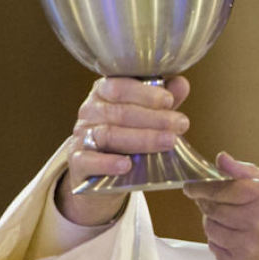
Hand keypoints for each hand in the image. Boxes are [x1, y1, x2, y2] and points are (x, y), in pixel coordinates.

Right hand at [57, 76, 190, 225]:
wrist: (102, 175)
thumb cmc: (127, 138)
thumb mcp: (147, 117)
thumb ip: (162, 102)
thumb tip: (181, 83)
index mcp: (103, 93)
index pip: (119, 86)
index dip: (145, 93)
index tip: (169, 101)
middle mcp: (89, 112)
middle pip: (119, 112)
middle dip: (154, 118)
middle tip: (180, 124)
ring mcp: (81, 137)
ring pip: (108, 134)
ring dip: (142, 139)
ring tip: (168, 142)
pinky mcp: (77, 162)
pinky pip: (88, 160)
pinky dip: (107, 163)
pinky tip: (127, 165)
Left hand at [183, 153, 258, 259]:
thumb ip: (251, 175)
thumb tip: (222, 159)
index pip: (219, 188)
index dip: (201, 187)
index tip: (192, 187)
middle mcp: (254, 223)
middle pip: (212, 209)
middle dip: (209, 204)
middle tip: (215, 203)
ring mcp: (248, 251)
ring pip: (212, 231)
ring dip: (215, 224)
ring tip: (232, 223)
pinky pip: (218, 253)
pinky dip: (222, 244)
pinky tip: (238, 240)